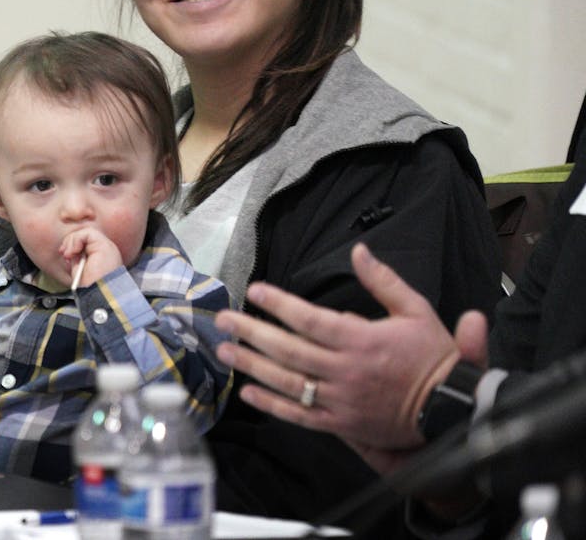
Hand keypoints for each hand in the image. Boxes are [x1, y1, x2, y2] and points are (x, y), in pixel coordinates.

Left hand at [59, 226, 124, 288]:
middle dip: (71, 242)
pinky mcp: (105, 244)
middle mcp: (106, 250)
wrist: (98, 293)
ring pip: (85, 233)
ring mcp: (106, 247)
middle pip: (85, 236)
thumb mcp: (79, 269)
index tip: (65, 256)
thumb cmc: (89, 287)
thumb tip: (69, 248)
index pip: (86, 243)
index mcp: (101, 257)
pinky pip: (87, 233)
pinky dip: (77, 240)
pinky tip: (75, 252)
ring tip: (69, 255)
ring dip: (72, 241)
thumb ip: (76, 257)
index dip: (73, 246)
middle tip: (65, 254)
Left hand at [213, 243, 464, 452]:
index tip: (254, 291)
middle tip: (221, 320)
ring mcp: (340, 399)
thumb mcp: (415, 310)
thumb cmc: (432, 357)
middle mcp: (345, 370)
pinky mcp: (340, 423)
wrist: (451, 407)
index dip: (279, 304)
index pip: (310, 320)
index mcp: (362, 340)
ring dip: (251, 365)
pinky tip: (248, 392)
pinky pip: (299, 415)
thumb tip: (359, 250)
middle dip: (250, 333)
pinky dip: (271, 405)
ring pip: (287, 382)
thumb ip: (383, 281)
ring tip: (223, 352)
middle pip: (288, 350)